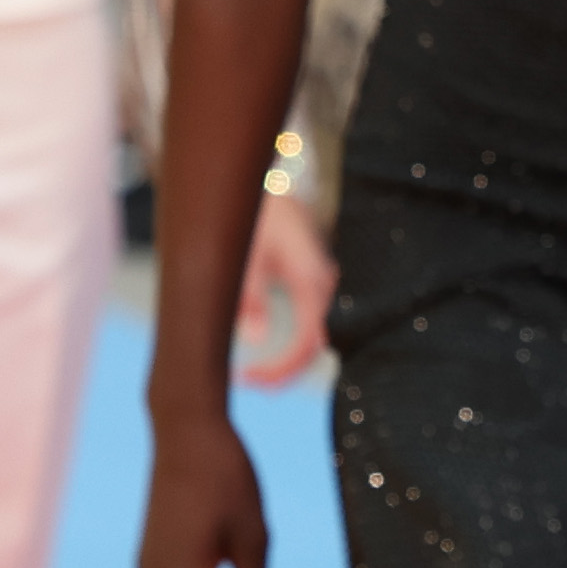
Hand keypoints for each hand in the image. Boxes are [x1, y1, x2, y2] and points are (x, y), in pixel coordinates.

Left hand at [233, 188, 335, 386]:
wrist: (267, 185)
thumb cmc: (256, 213)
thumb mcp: (245, 252)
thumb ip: (249, 294)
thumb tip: (253, 337)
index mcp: (312, 281)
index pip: (306, 343)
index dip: (279, 369)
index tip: (247, 378)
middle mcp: (321, 287)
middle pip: (311, 348)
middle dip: (281, 373)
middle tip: (246, 383)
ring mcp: (316, 287)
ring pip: (308, 339)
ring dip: (282, 362)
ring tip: (248, 375)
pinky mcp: (305, 285)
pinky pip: (302, 326)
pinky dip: (283, 346)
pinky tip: (257, 354)